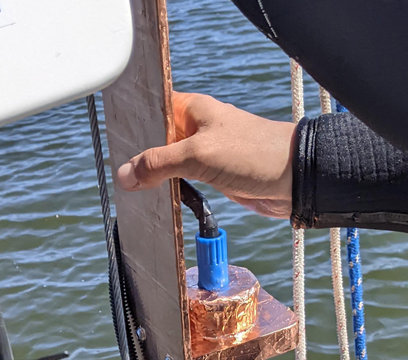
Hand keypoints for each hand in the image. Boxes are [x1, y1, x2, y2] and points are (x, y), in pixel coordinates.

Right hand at [115, 92, 296, 218]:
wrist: (294, 180)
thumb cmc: (253, 154)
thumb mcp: (199, 155)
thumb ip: (159, 164)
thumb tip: (125, 175)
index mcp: (192, 110)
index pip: (152, 111)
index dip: (133, 126)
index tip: (113, 145)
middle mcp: (196, 129)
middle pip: (156, 141)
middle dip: (140, 158)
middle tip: (120, 178)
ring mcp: (205, 153)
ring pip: (169, 164)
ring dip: (155, 179)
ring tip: (133, 193)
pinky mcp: (213, 176)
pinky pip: (183, 182)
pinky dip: (170, 191)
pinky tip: (157, 201)